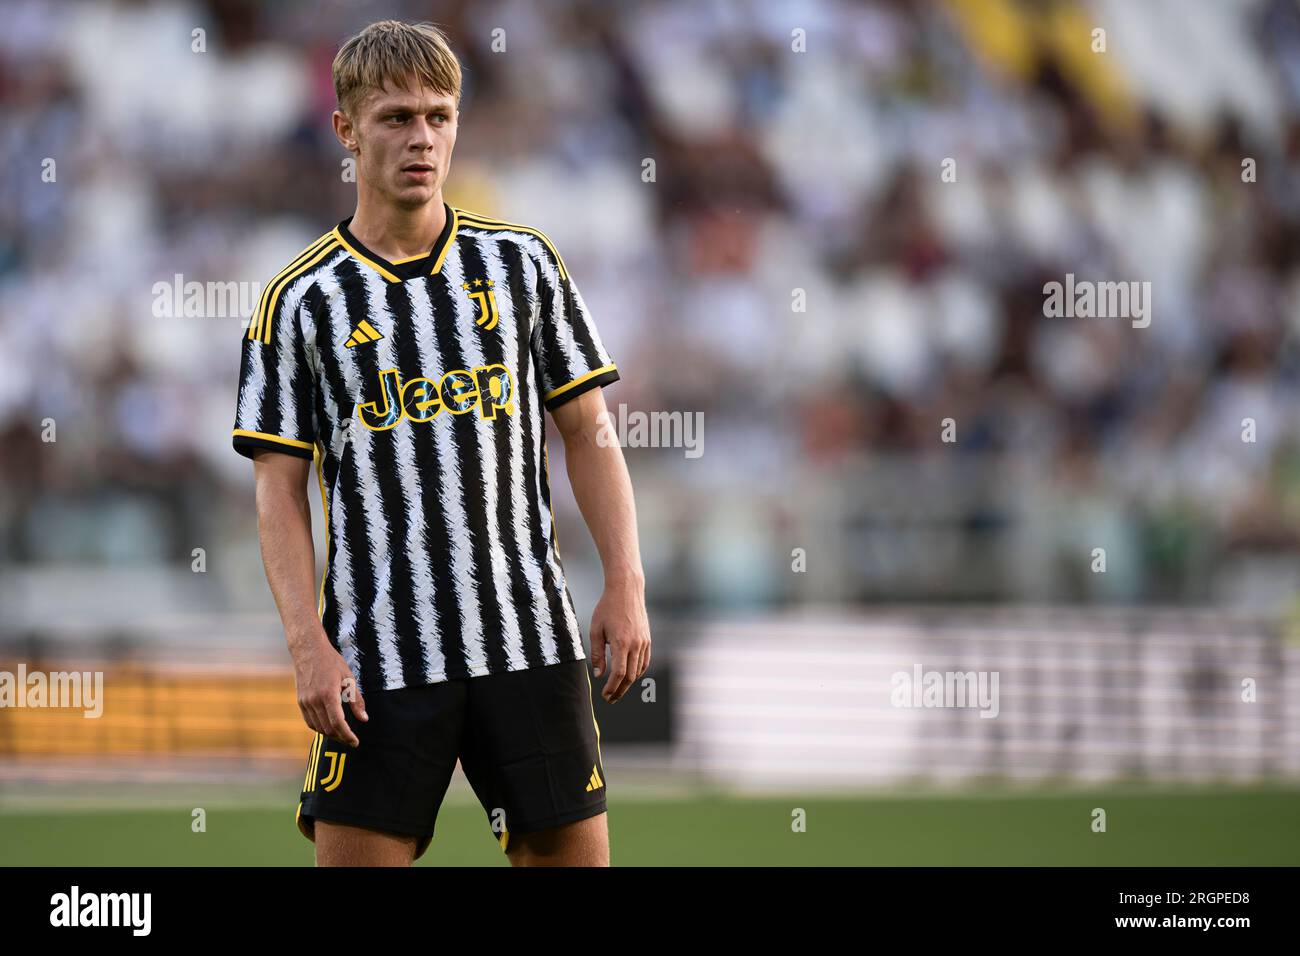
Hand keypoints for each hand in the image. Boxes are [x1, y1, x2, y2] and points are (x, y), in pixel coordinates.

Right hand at [293, 635, 366, 746]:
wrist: (308, 650)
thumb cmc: (331, 662)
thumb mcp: (349, 678)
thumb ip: (356, 700)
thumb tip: (364, 719)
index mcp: (328, 694)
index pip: (338, 723)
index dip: (347, 735)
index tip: (355, 742)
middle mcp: (314, 700)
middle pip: (328, 728)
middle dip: (341, 737)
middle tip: (351, 740)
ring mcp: (305, 702)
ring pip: (318, 727)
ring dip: (330, 734)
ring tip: (342, 735)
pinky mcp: (300, 702)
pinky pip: (310, 721)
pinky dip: (320, 728)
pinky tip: (329, 727)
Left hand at [589, 582, 650, 702]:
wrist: (626, 590)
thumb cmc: (607, 608)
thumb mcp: (596, 630)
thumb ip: (597, 654)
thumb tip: (599, 674)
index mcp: (621, 643)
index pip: (618, 673)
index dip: (612, 688)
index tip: (605, 695)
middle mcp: (636, 645)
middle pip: (630, 676)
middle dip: (620, 690)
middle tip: (610, 699)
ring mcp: (644, 642)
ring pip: (639, 671)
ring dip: (628, 683)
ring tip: (618, 689)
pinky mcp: (647, 639)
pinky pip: (644, 661)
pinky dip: (637, 672)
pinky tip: (629, 675)